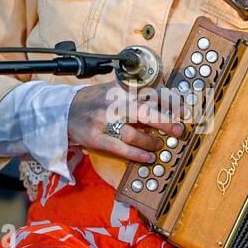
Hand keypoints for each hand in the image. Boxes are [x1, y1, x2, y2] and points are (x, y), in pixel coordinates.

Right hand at [67, 80, 188, 162]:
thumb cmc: (93, 101)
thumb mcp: (114, 89)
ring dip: (151, 141)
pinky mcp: (95, 138)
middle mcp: (113, 103)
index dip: (170, 102)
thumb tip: (164, 95)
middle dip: (166, 122)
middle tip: (179, 130)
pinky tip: (148, 157)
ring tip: (160, 145)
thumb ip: (136, 91)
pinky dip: (136, 154)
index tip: (185, 111)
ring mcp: (103, 121)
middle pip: (145, 112)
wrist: (62, 110)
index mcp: (120, 90)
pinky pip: (118, 147)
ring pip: (133, 132)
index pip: (149, 93)